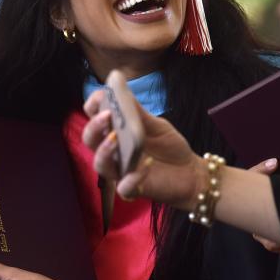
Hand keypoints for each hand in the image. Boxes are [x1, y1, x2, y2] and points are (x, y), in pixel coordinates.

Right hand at [82, 89, 200, 208]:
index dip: (93, 105)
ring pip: (100, 164)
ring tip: (116, 138)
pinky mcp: (132, 189)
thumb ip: (139, 113)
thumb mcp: (157, 125)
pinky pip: (124, 187)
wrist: (189, 172)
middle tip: (106, 116)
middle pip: (90, 139)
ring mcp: (119, 171)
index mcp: (115, 131)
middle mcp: (112, 151)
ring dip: (104, 151)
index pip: (94, 117)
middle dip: (94, 127)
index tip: (101, 95)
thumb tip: (123, 91)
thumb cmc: (169, 147)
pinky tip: (146, 166)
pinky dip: (133, 176)